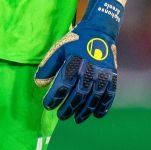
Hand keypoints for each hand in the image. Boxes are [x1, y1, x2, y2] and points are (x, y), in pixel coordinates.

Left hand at [34, 0, 122, 122]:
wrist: (99, 30)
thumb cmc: (75, 42)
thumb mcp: (58, 49)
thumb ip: (48, 66)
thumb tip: (39, 84)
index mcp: (73, 63)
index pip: (62, 85)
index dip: (54, 98)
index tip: (48, 105)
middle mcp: (88, 70)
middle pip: (77, 95)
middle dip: (68, 108)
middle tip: (62, 116)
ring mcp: (102, 74)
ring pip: (93, 98)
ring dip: (84, 111)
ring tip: (77, 119)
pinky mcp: (111, 75)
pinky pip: (109, 95)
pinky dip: (103, 106)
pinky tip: (96, 114)